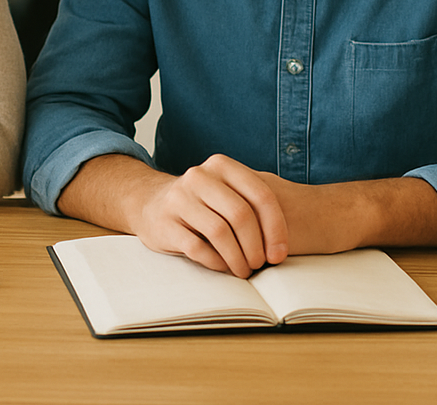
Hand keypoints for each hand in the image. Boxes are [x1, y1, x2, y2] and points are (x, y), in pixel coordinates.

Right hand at [131, 155, 289, 276]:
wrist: (152, 203)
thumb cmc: (202, 202)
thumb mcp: (226, 189)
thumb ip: (252, 200)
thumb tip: (285, 238)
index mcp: (221, 165)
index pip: (260, 194)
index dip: (276, 227)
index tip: (280, 253)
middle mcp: (199, 177)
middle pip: (241, 214)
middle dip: (256, 246)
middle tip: (261, 264)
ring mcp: (179, 199)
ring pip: (220, 233)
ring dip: (238, 258)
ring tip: (245, 270)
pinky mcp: (165, 223)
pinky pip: (198, 248)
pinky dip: (217, 262)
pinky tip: (224, 267)